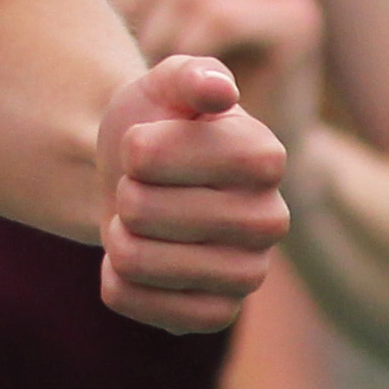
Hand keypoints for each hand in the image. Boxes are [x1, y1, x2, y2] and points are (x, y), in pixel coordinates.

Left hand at [56, 0, 322, 114]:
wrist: (240, 144)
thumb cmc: (184, 62)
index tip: (120, 16)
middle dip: (137, 8)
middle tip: (128, 54)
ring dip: (158, 37)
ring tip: (150, 73)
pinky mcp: (302, 20)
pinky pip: (224, 18)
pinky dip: (187, 53)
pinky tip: (183, 84)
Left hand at [95, 52, 290, 333]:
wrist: (140, 178)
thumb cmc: (157, 122)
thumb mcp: (166, 81)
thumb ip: (190, 73)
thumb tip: (219, 91)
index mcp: (266, 155)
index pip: (160, 156)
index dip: (137, 149)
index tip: (145, 142)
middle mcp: (271, 219)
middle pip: (142, 211)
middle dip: (122, 193)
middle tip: (141, 186)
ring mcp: (249, 273)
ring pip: (136, 261)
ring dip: (117, 236)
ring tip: (137, 221)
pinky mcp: (219, 314)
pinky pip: (139, 304)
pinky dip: (116, 280)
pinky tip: (135, 260)